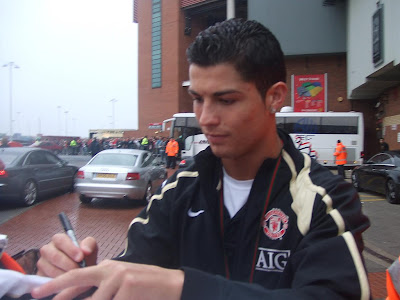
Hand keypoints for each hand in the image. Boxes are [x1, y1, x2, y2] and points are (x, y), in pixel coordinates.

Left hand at [32, 260, 183, 299]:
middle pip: (78, 282)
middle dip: (60, 294)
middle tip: (41, 297)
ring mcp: (119, 280)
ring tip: (121, 296)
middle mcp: (111, 270)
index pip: (77, 276)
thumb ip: (102, 286)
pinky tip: (128, 299)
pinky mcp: (128, 291)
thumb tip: (83, 296)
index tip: (40, 292)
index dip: (56, 285)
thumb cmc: (145, 284)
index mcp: (108, 267)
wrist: (171, 284)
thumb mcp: (121, 281)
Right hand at [36, 233, 97, 277]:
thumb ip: (89, 245)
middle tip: (79, 270)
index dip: (71, 249)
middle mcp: (47, 249)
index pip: (61, 240)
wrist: (80, 270)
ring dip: (64, 274)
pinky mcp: (39, 275)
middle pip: (55, 256)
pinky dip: (58, 282)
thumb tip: (85, 251)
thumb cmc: (84, 256)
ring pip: (51, 269)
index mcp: (59, 239)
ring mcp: (42, 262)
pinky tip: (67, 282)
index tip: (80, 258)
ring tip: (75, 276)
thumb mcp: (90, 248)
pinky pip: (46, 280)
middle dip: (69, 264)